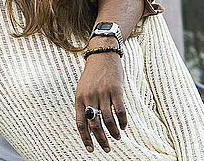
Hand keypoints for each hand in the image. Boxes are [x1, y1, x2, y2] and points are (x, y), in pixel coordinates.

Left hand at [75, 38, 126, 152]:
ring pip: (107, 119)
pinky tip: (124, 126)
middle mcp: (89, 96)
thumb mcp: (83, 89)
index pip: (80, 123)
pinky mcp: (115, 89)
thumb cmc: (93, 75)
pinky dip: (122, 121)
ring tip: (117, 137)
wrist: (102, 55)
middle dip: (101, 139)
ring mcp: (102, 93)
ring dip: (113, 131)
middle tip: (106, 148)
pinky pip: (120, 110)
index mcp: (79, 98)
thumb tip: (90, 126)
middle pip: (94, 124)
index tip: (90, 149)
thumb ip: (85, 105)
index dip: (85, 138)